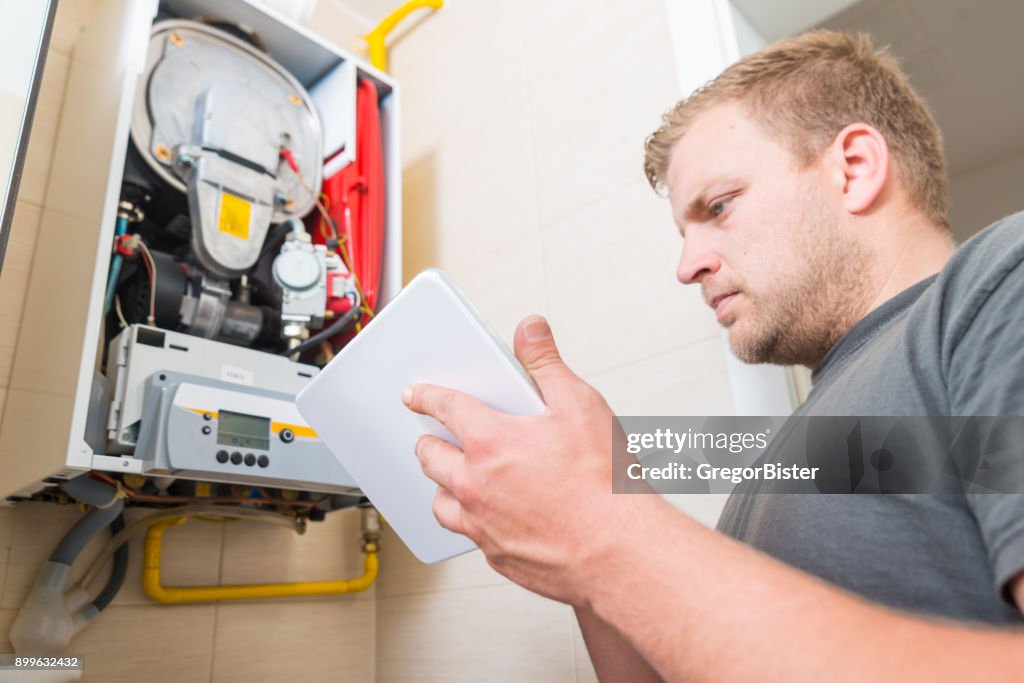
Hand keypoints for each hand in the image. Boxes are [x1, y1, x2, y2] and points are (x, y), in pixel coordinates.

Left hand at [402, 315, 636, 605]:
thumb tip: (530, 329)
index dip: (426, 396)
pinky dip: (471, 520)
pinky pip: (468, 534)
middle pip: (431, 457)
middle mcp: (475, 484)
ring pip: (441, 501)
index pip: (444, 407)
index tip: (415, 395)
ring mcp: (481, 523)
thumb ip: (547, 364)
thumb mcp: (580, 406)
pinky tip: (489, 515)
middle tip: (433, 436)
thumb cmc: (604, 484)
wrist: (620, 552)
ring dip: (443, 486)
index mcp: (490, 441)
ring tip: (456, 478)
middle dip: (428, 442)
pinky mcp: (495, 554)